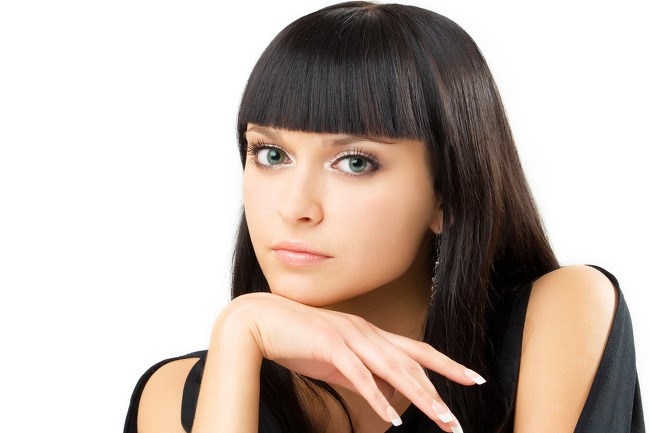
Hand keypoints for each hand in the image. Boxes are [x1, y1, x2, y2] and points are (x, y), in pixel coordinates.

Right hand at [228, 292, 483, 431]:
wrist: (262, 321)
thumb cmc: (298, 340)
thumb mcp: (336, 361)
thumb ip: (361, 375)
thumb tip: (384, 397)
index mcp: (370, 334)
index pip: (417, 350)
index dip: (447, 364)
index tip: (472, 378)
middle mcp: (366, 333)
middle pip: (413, 363)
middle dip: (440, 391)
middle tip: (458, 420)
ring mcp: (350, 338)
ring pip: (394, 369)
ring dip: (420, 397)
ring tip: (442, 420)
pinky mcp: (331, 347)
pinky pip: (360, 376)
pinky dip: (378, 397)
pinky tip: (392, 418)